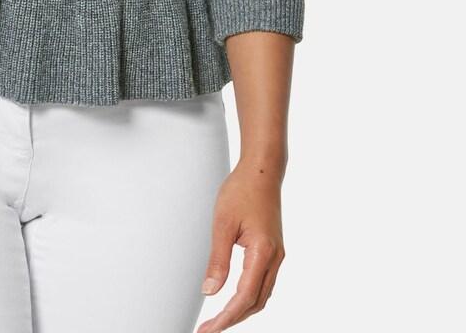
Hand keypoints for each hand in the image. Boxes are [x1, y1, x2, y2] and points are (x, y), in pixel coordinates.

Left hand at [195, 159, 285, 331]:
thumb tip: (210, 291)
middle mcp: (275, 257)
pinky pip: (263, 282)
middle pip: (256, 302)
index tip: (209, 329)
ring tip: (219, 318)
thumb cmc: (243, 189)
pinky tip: (235, 298)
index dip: (226, 317)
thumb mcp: (222, 223)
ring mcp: (277, 254)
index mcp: (263, 252)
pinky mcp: (273, 250)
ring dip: (242, 310)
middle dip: (233, 318)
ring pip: (262, 294)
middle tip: (210, 328)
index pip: (245, 296)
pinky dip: (249, 296)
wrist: (262, 170)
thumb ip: (218, 260)